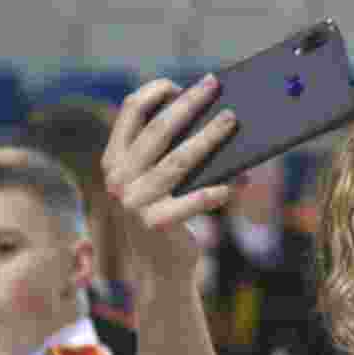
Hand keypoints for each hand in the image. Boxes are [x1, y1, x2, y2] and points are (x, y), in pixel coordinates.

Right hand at [101, 75, 239, 284]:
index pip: (130, 113)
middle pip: (159, 131)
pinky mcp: (155, 224)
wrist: (162, 270)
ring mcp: (135, 202)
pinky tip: (239, 180)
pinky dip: (218, 189)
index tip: (182, 84)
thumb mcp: (160, 184)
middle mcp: (119, 179)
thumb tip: (213, 119)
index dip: (156, 93)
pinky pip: (194, 200)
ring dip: (209, 137)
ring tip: (232, 121)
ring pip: (180, 161)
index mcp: (114, 161)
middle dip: (189, 104)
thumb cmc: (168, 219)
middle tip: (214, 86)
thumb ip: (170, 155)